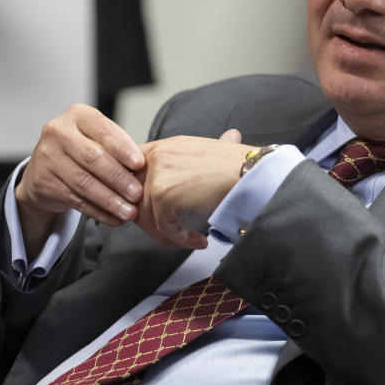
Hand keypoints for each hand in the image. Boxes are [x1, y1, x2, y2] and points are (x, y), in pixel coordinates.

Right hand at [15, 104, 145, 257]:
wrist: (44, 167)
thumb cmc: (82, 149)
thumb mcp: (97, 138)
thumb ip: (117, 147)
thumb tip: (145, 169)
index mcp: (78, 115)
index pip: (104, 130)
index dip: (123, 148)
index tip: (140, 164)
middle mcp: (58, 132)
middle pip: (93, 157)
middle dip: (119, 178)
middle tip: (138, 194)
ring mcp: (47, 157)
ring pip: (83, 182)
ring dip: (110, 200)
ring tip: (129, 211)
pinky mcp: (42, 182)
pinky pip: (75, 200)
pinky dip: (98, 211)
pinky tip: (114, 218)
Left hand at [136, 129, 251, 249]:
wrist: (253, 174)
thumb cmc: (240, 166)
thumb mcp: (212, 153)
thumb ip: (196, 158)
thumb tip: (221, 144)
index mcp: (165, 146)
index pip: (131, 172)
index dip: (134, 196)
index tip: (142, 212)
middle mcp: (157, 156)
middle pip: (132, 197)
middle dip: (147, 219)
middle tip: (167, 232)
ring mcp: (157, 175)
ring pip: (144, 217)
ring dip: (166, 235)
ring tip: (188, 240)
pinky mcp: (163, 196)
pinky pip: (163, 228)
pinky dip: (180, 240)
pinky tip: (199, 240)